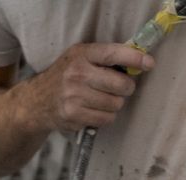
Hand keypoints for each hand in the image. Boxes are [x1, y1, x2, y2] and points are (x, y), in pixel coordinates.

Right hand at [30, 43, 155, 132]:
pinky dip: (105, 117)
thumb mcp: (80, 58)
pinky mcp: (74, 115)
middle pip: (121, 84)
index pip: (113, 54)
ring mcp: (74, 95)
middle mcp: (77, 73)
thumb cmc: (66, 77)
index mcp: (81, 54)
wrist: (36, 101)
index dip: (134, 59)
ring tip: (101, 100)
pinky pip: (106, 119)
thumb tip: (140, 62)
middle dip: (126, 88)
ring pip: (116, 104)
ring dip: (114, 104)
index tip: (149, 63)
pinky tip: (93, 111)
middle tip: (119, 88)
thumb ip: (105, 58)